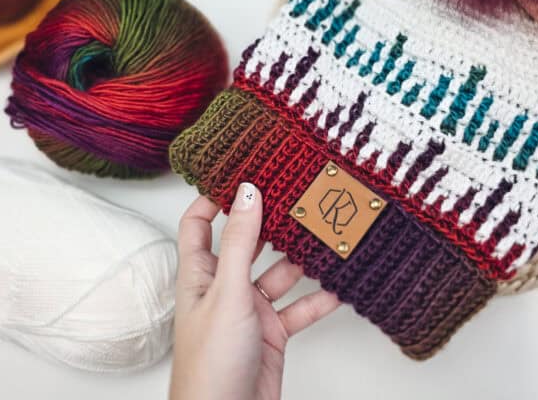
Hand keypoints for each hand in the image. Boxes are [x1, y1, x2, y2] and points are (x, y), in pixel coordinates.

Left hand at [169, 183, 339, 399]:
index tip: (241, 175)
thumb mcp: (227, 293)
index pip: (199, 224)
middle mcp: (223, 288)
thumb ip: (239, 243)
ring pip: (277, 275)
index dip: (215, 199)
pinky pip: (298, 309)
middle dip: (270, 225)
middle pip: (246, 245)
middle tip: (296, 199)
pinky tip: (338, 286)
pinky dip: (318, 299)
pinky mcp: (271, 333)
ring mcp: (248, 310)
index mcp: (199, 274)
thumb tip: (246, 193)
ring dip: (300, 261)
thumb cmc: (210, 362)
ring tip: (325, 235)